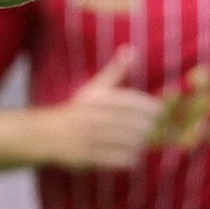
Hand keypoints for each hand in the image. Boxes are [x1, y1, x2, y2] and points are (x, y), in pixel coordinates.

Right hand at [35, 46, 161, 170]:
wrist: (49, 134)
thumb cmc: (77, 110)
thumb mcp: (94, 88)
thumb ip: (115, 71)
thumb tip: (131, 49)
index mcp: (98, 99)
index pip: (132, 101)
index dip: (150, 107)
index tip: (159, 112)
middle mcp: (95, 117)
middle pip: (134, 124)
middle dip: (147, 128)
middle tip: (151, 129)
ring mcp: (91, 138)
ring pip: (130, 142)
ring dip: (140, 143)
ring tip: (141, 141)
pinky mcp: (89, 156)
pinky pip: (120, 159)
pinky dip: (131, 158)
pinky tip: (132, 155)